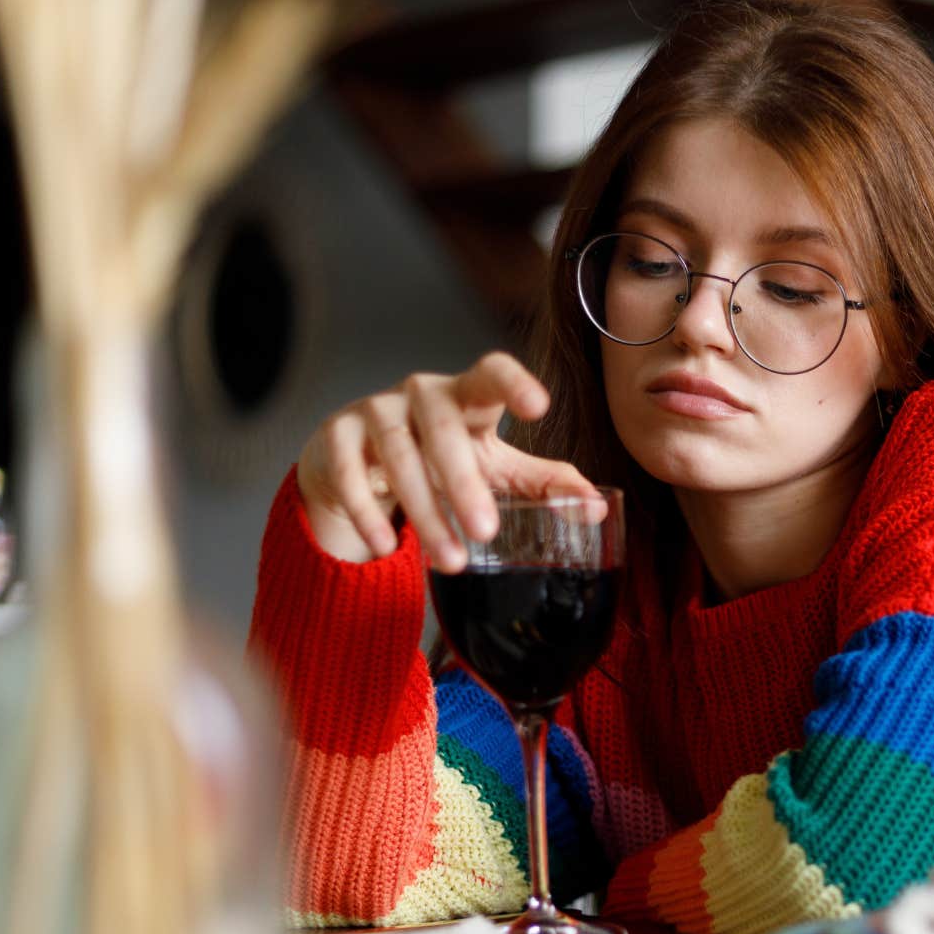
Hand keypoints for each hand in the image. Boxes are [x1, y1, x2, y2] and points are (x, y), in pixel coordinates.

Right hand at [295, 353, 597, 571]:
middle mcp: (420, 393)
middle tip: (487, 531)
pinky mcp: (336, 437)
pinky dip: (367, 512)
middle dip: (464, 483)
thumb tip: (597, 508)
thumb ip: (543, 483)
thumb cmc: (439, 458)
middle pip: (443, 429)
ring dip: (425, 512)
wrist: (357, 462)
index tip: (539, 407)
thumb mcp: (495, 467)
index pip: (490, 372)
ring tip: (451, 561)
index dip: (513, 383)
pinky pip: (350, 473)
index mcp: (466, 395)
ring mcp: (374, 411)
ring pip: (399, 455)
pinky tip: (384, 546)